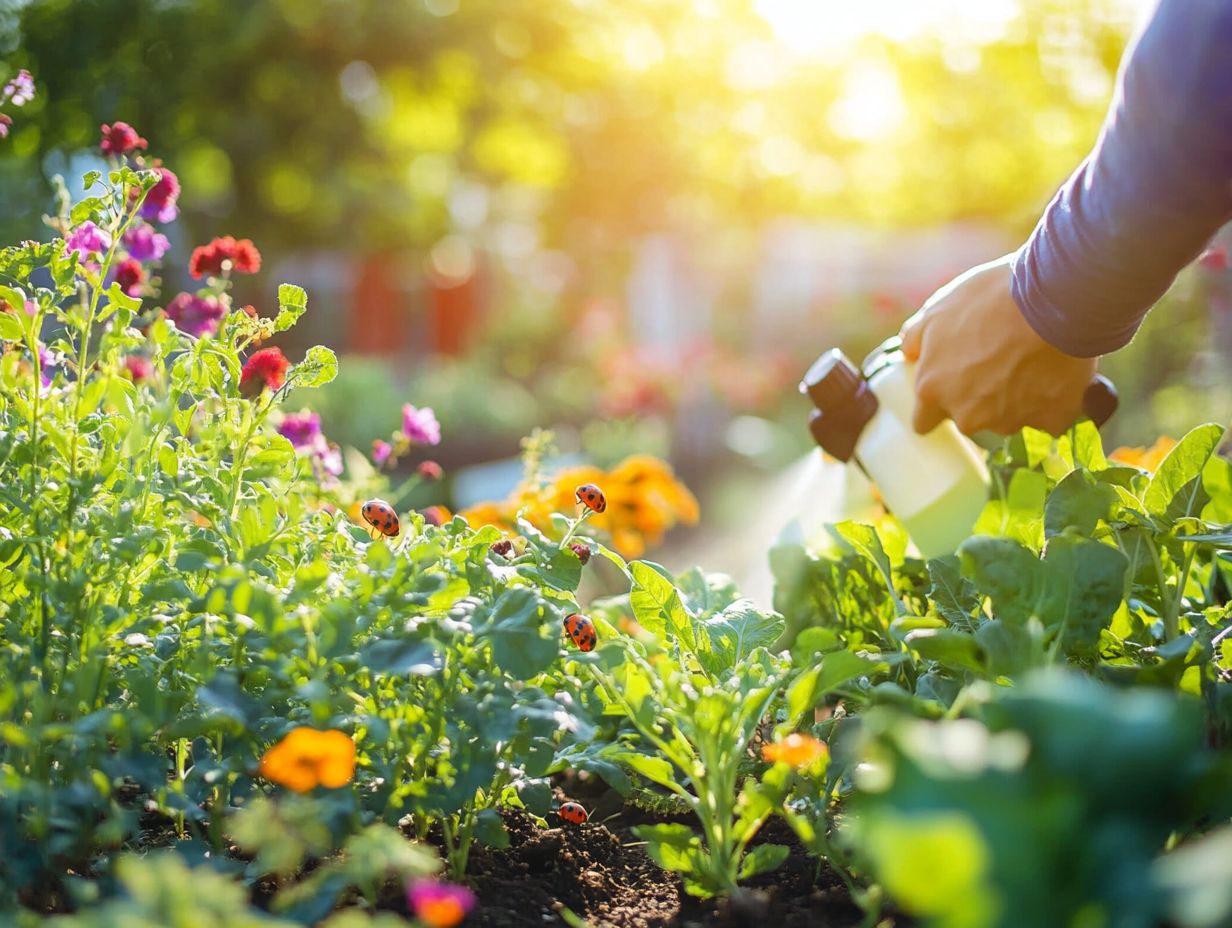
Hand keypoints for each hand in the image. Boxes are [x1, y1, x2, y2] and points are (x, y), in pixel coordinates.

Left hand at [899, 254, 1096, 436]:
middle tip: (998, 361)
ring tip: (1030, 360)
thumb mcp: (939, 308)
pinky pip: (1049, 418)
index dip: (937, 405)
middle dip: (979, 399)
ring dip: (1016, 399)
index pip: (924, 422)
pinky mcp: (1051, 420)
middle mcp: (969, 414)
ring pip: (1009, 419)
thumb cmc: (990, 298)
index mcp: (934, 390)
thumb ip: (916, 338)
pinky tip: (1057, 372)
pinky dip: (1052, 402)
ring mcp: (1011, 420)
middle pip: (969, 419)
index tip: (951, 389)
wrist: (1052, 297)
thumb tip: (909, 354)